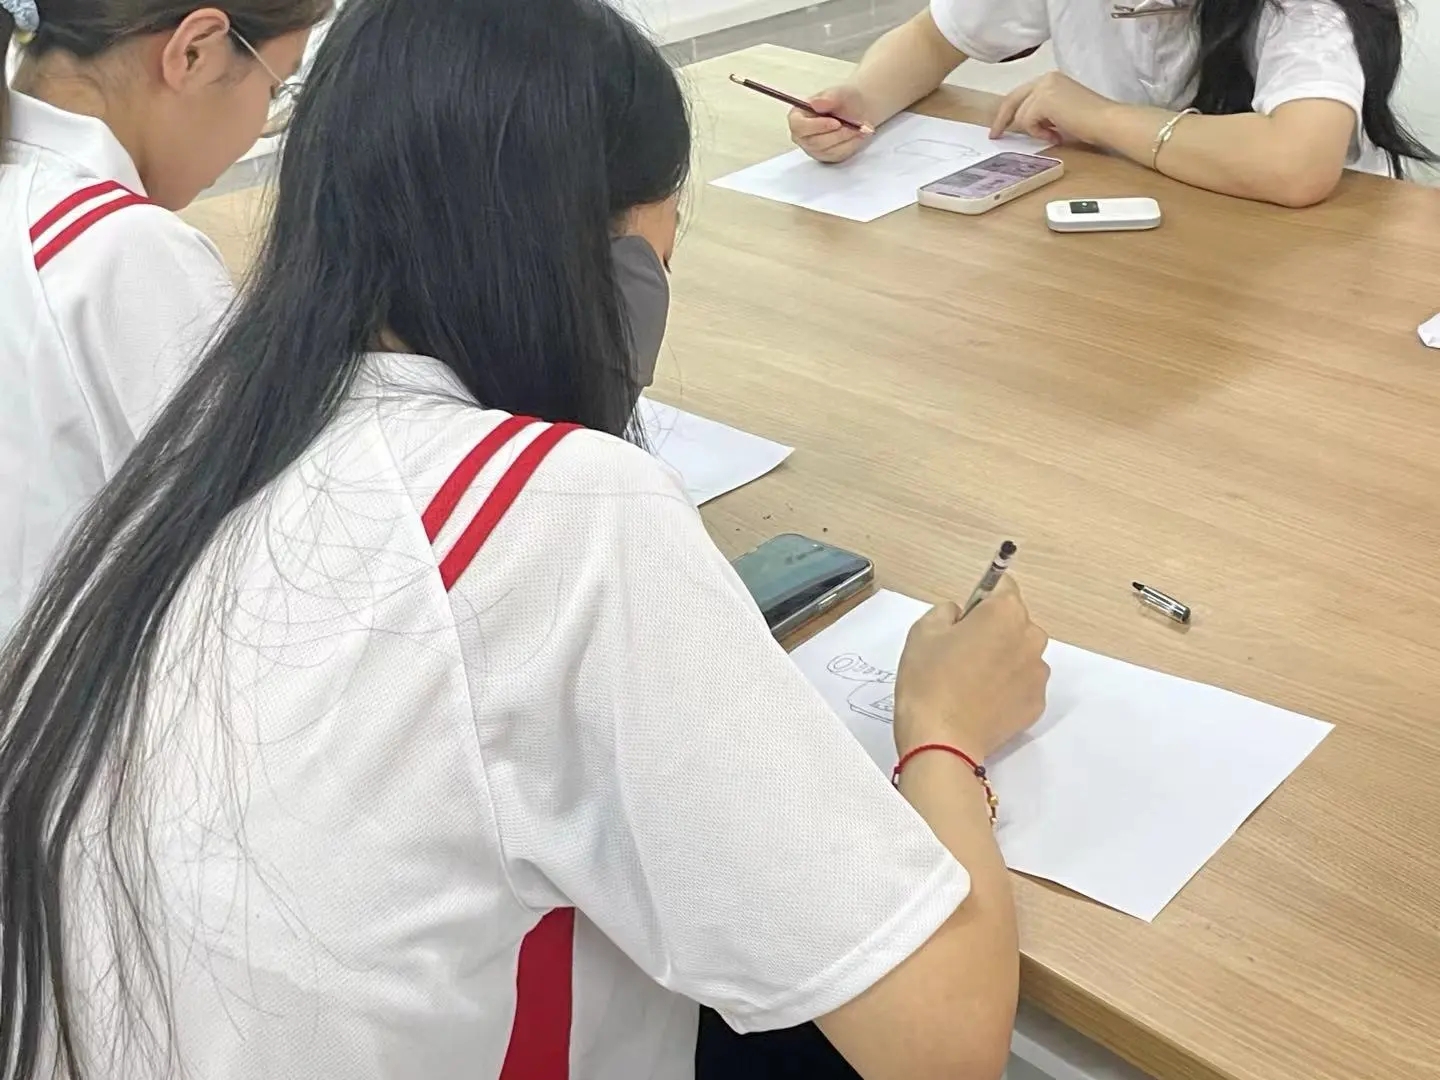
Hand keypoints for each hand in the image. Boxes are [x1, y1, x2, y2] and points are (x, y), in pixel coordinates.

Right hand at [789, 85, 873, 163]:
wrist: (858, 111)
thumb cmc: (845, 100)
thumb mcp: (840, 94)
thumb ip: (828, 98)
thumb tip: (815, 103)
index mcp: (798, 116)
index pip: (798, 126)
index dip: (817, 126)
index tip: (836, 123)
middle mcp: (801, 136)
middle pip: (814, 142)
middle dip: (837, 134)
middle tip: (854, 126)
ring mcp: (812, 148)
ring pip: (827, 150)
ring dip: (845, 139)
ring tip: (858, 127)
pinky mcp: (825, 157)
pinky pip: (836, 155)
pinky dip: (850, 145)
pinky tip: (857, 135)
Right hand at [894, 577, 1049, 760]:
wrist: (942, 742)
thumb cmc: (929, 683)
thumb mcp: (923, 632)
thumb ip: (946, 611)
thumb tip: (960, 616)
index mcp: (1004, 613)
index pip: (1002, 586)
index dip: (981, 599)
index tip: (967, 615)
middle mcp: (1030, 637)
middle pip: (1014, 621)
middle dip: (993, 630)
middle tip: (960, 652)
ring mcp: (1037, 673)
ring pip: (1020, 653)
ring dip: (1002, 659)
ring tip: (970, 681)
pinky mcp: (1037, 703)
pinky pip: (1022, 683)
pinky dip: (1006, 687)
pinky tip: (981, 700)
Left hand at [989, 72, 1113, 145]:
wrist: (1106, 121)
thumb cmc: (1089, 121)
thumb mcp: (1059, 113)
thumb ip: (1041, 112)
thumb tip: (1020, 123)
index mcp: (1051, 79)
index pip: (1021, 94)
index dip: (1008, 111)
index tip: (999, 127)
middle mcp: (1046, 78)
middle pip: (1012, 99)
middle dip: (1002, 119)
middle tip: (995, 136)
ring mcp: (1044, 87)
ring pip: (1021, 115)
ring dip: (1035, 130)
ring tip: (1055, 133)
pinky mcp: (1043, 99)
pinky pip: (1027, 122)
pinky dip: (1039, 132)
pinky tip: (1056, 133)